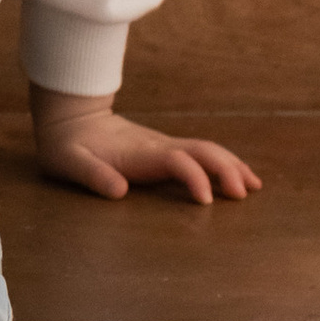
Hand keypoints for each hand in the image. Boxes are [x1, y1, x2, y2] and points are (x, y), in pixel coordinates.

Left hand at [30, 86, 260, 203]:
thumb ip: (92, 175)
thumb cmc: (66, 146)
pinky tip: (235, 177)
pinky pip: (200, 154)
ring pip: (207, 150)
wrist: (68, 118)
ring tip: (253, 186)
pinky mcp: (164, 150)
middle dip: (226, 169)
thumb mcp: (69, 162)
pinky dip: (222, 164)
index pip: (178, 161)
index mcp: (140, 153)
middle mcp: (158, 146)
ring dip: (231, 165)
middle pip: (202, 151)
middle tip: (244, 194)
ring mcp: (163, 146)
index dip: (194, 178)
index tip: (205, 202)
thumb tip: (119, 191)